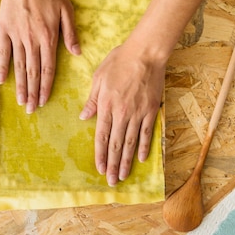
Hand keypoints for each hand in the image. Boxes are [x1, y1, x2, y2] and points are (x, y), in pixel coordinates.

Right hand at [0, 0, 80, 112]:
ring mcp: (16, 37)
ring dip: (20, 86)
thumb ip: (70, 33)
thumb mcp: (66, 10)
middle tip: (31, 110)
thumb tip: (77, 53)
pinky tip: (1, 82)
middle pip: (33, 73)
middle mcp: (32, 41)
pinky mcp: (4, 30)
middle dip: (32, 93)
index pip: (48, 69)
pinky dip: (2, 68)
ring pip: (19, 67)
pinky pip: (4, 53)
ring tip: (20, 102)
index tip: (44, 101)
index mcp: (48, 38)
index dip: (46, 87)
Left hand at [80, 41, 165, 185]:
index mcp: (106, 106)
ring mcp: (137, 113)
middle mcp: (121, 113)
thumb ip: (92, 100)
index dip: (99, 154)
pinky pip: (146, 133)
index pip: (101, 136)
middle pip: (115, 144)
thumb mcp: (98, 77)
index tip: (99, 168)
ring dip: (125, 161)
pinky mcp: (151, 110)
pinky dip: (143, 147)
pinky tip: (140, 159)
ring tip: (122, 176)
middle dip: (112, 165)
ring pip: (130, 142)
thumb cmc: (119, 61)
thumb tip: (83, 116)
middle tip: (111, 181)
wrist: (145, 53)